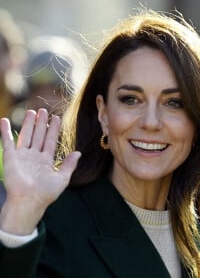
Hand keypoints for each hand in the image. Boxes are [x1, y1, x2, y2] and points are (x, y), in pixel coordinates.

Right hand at [0, 109, 80, 234]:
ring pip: (26, 136)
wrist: (29, 202)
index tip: (56, 118)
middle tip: (43, 110)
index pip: (50, 141)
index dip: (53, 129)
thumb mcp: (62, 178)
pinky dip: (5, 131)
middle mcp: (34, 156)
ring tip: (31, 112)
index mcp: (46, 160)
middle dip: (41, 123)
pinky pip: (7, 142)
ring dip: (28, 124)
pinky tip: (4, 120)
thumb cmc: (46, 193)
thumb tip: (78, 152)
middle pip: (38, 135)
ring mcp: (22, 156)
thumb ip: (69, 165)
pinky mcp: (10, 158)